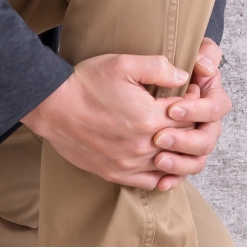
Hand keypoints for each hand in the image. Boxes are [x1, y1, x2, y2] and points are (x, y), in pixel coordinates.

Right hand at [20, 52, 185, 190]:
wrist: (52, 105)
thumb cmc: (86, 82)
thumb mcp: (124, 64)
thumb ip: (159, 68)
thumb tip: (184, 77)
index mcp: (149, 117)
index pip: (191, 117)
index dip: (195, 105)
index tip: (191, 94)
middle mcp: (142, 145)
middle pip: (184, 142)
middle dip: (191, 128)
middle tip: (188, 114)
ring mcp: (129, 163)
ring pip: (171, 166)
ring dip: (180, 152)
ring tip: (179, 136)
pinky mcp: (115, 173)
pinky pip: (149, 183)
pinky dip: (162, 176)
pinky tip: (164, 163)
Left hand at [152, 39, 232, 183]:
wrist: (112, 89)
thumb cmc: (145, 65)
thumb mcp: (177, 51)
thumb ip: (198, 54)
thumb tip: (203, 67)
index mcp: (207, 95)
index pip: (215, 107)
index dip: (197, 110)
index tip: (172, 108)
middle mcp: (202, 121)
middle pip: (208, 138)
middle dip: (186, 140)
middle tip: (159, 137)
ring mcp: (189, 140)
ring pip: (197, 160)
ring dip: (181, 163)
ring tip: (159, 159)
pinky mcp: (174, 156)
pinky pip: (180, 174)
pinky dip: (172, 179)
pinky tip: (160, 182)